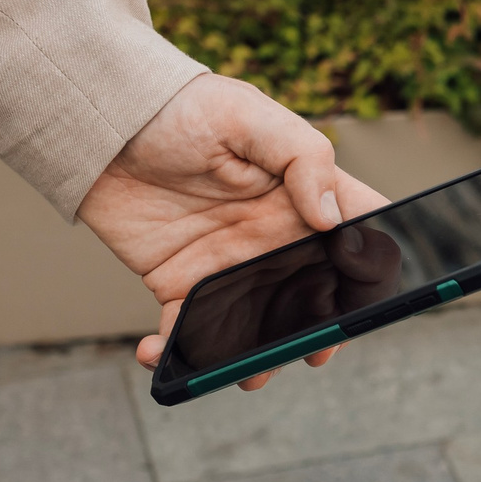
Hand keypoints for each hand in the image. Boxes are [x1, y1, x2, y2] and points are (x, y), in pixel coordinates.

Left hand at [77, 73, 389, 390]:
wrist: (104, 122)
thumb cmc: (184, 108)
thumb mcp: (249, 117)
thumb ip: (303, 158)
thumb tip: (329, 219)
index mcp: (306, 200)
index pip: (362, 238)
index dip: (376, 270)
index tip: (365, 297)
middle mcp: (276, 241)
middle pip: (316, 300)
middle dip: (317, 335)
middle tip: (309, 353)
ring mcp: (231, 267)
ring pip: (258, 328)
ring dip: (255, 358)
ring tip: (245, 373)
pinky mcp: (182, 285)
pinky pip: (187, 331)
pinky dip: (174, 352)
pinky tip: (158, 353)